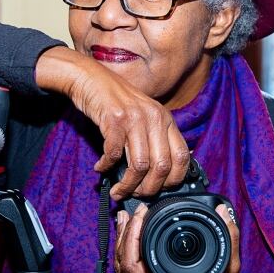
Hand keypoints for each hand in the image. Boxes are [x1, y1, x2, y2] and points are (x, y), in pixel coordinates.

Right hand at [34, 46, 189, 198]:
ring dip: (128, 184)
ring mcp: (135, 118)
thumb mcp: (144, 116)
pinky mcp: (114, 120)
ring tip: (118, 190)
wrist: (91, 78)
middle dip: (149, 188)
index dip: (173, 179)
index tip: (160, 189)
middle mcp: (154, 118)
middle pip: (162, 166)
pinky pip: (114, 154)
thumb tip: (158, 174)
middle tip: (137, 194)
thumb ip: (154, 138)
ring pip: (140, 165)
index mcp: (165, 119)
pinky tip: (101, 168)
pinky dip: (106, 166)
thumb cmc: (117, 102)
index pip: (182, 156)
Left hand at [114, 203, 245, 272]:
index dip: (133, 234)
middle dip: (123, 235)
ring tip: (124, 222)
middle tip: (128, 214)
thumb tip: (222, 212)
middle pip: (122, 265)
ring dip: (120, 246)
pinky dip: (122, 260)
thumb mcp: (229, 266)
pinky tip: (125, 245)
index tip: (141, 213)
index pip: (133, 262)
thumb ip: (229, 237)